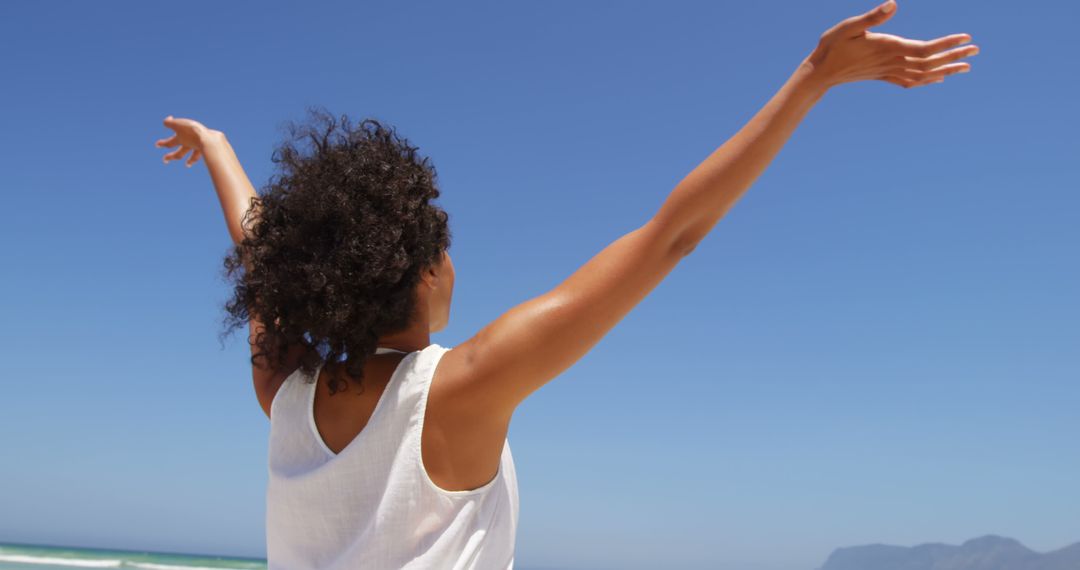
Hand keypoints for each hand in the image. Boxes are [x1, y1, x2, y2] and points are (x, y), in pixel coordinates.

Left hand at [155, 115, 219, 166]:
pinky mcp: (207, 146)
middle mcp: (188, 145)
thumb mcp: (177, 124)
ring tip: (188, 165)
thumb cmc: (192, 132)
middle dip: (171, 156)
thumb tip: (168, 119)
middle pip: (178, 153)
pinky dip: (204, 155)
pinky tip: (205, 155)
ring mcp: (198, 147)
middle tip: (165, 160)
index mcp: (180, 140)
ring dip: (190, 160)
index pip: (169, 143)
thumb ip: (168, 122)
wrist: (208, 140)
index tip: (156, 145)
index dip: (162, 143)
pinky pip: (205, 152)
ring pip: (193, 156)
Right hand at [804, 0, 978, 89]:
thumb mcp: (849, 26)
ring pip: (924, 74)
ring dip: (946, 70)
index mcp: (888, 48)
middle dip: (954, 56)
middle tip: (977, 50)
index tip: (967, 38)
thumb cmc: (832, 46)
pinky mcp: (883, 76)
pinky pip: (910, 81)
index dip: (947, 44)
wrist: (819, 72)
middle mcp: (892, 62)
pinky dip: (927, 80)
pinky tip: (937, 79)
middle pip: (930, 62)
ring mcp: (888, 71)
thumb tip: (893, 4)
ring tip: (965, 67)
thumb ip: (872, 17)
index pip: (925, 48)